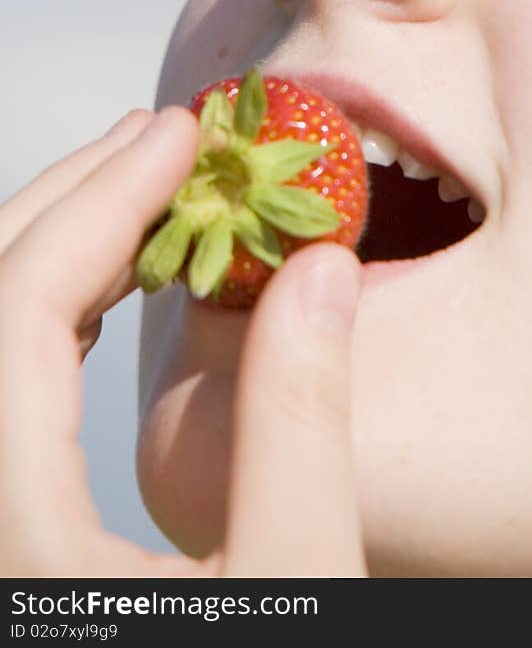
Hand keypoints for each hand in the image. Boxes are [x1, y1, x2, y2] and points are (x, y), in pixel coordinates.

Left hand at [0, 108, 365, 576]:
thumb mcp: (292, 578)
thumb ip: (298, 426)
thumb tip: (319, 269)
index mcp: (13, 529)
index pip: (20, 309)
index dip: (101, 199)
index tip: (184, 134)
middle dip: (72, 200)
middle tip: (164, 138)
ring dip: (63, 246)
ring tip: (154, 190)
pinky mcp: (8, 534)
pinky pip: (3, 378)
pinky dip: (52, 309)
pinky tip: (122, 284)